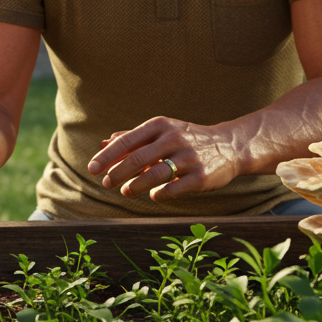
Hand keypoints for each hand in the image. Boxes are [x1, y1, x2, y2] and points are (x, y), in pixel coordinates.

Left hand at [88, 117, 240, 200]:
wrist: (229, 146)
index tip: (92, 169)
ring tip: (125, 191)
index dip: (107, 156)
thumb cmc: (187, 139)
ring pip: (155, 174)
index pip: (127, 141)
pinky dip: (160, 194)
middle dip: (117, 172)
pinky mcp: (201, 177)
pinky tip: (154, 195)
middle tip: (105, 183)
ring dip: (136, 185)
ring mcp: (189, 158)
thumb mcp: (162, 131)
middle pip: (138, 158)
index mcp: (161, 125)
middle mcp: (174, 138)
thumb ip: (134, 137)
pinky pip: (175, 188)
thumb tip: (104, 143)